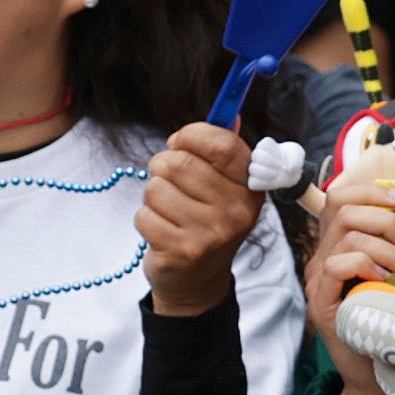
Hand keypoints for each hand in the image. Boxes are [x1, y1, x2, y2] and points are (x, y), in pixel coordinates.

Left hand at [139, 119, 265, 317]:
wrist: (199, 281)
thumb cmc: (206, 221)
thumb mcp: (225, 186)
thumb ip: (223, 150)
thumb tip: (229, 112)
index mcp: (250, 188)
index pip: (222, 143)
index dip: (192, 134)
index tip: (181, 142)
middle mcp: (236, 211)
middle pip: (179, 162)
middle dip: (163, 166)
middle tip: (170, 182)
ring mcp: (210, 234)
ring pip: (156, 188)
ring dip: (153, 196)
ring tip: (169, 210)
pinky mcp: (181, 251)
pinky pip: (144, 215)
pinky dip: (146, 220)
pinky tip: (163, 231)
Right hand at [301, 168, 394, 394]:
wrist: (381, 376)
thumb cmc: (394, 324)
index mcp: (338, 245)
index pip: (342, 197)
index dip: (375, 190)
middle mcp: (322, 257)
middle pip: (344, 208)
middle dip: (389, 219)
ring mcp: (318, 280)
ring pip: (348, 236)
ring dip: (391, 250)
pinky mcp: (322, 302)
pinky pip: (338, 265)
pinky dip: (369, 266)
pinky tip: (390, 282)